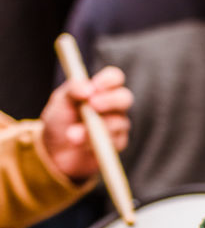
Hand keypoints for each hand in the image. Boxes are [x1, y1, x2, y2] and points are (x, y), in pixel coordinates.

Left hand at [40, 66, 132, 181]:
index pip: (114, 78)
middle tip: (92, 104)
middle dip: (109, 100)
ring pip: (117, 122)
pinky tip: (79, 144)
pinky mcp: (118, 144)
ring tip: (71, 135)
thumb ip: (73, 90)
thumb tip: (88, 88)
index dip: (109, 80)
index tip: (95, 85)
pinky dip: (94, 142)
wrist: (56, 150)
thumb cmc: (60, 120)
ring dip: (92, 127)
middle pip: (124, 98)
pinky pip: (113, 141)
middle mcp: (113, 106)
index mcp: (101, 90)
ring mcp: (118, 125)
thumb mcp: (61, 101)